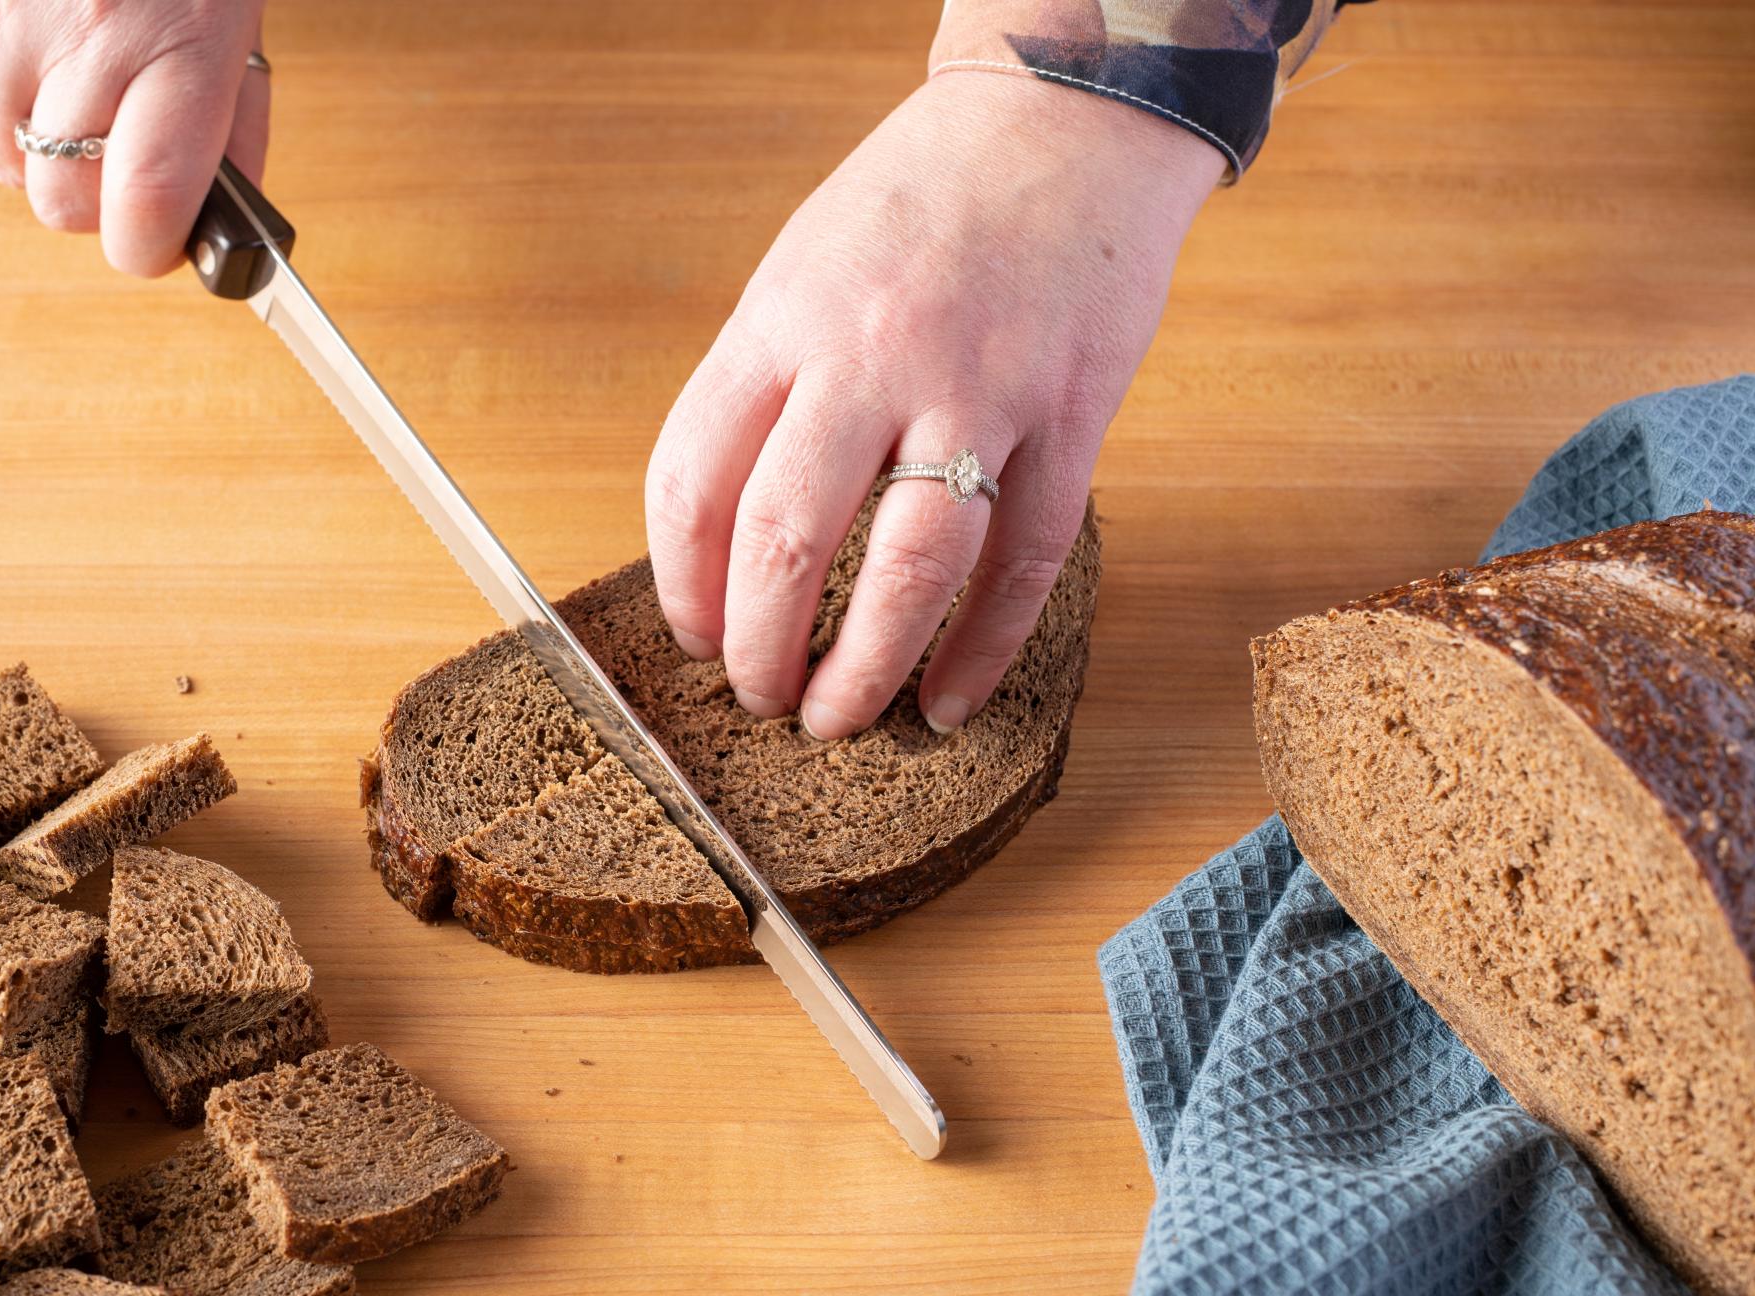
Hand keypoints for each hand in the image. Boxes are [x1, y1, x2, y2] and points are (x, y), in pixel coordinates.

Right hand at [0, 0, 268, 274]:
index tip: (155, 248)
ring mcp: (4, 20)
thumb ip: (235, 128)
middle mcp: (88, 37)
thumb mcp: (236, 29)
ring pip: (1, 160)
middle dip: (92, 205)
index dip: (146, 248)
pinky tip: (32, 51)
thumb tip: (221, 221)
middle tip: (117, 167)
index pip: (148, 197)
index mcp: (179, 46)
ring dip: (36, 152)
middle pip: (63, 201)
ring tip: (75, 93)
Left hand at [645, 74, 1219, 737]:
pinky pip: (1026, 562)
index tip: (694, 633)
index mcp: (785, 318)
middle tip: (759, 698)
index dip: (683, 582)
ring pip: (911, 569)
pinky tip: (947, 701)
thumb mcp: (803, 266)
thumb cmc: (920, 200)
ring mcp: (981, 390)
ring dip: (864, 667)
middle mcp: (874, 356)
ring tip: (837, 719)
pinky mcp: (1071, 417)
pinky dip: (983, 649)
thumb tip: (726, 532)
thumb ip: (764, 386)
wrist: (1066, 117)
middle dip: (760, 648)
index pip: (696, 478)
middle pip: (788, 539)